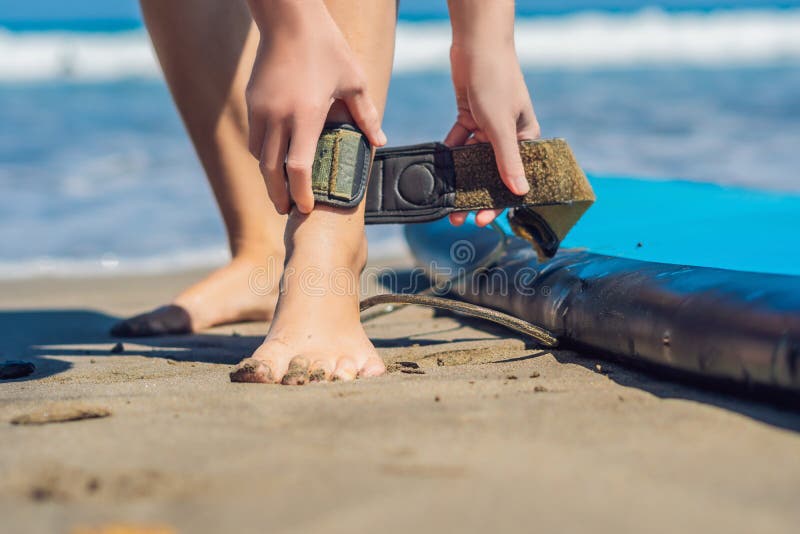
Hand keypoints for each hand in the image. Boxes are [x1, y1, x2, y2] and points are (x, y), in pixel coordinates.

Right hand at [246, 0, 386, 213]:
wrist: (289, 18)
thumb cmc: (326, 47)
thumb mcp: (354, 81)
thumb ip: (366, 116)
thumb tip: (379, 142)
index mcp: (305, 115)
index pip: (298, 168)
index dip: (301, 193)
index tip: (305, 209)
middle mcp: (278, 116)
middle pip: (271, 170)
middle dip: (278, 195)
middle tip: (287, 211)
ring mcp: (261, 109)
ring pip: (259, 156)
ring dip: (269, 176)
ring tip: (281, 188)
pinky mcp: (252, 100)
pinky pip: (254, 137)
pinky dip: (263, 154)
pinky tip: (275, 159)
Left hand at [445, 43, 540, 226]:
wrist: (477, 45)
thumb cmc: (496, 81)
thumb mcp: (501, 125)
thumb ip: (507, 160)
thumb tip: (520, 191)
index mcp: (525, 137)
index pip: (515, 176)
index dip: (500, 200)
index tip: (484, 219)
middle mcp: (508, 135)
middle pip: (491, 172)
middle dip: (476, 195)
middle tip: (460, 217)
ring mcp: (488, 126)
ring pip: (473, 160)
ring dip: (461, 180)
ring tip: (447, 202)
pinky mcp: (469, 117)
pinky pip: (459, 142)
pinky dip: (450, 155)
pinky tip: (439, 171)